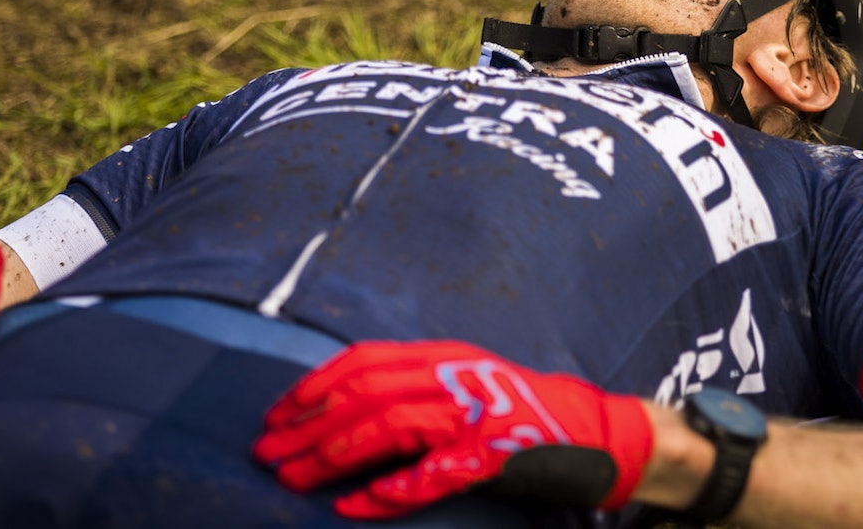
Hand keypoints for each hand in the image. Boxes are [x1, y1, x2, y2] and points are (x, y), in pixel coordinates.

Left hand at [253, 340, 653, 518]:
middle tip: (265, 452)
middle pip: (363, 393)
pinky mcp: (493, 457)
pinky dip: (390, 491)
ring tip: (294, 479)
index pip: (362, 361)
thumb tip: (347, 406)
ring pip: (388, 425)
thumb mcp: (465, 382)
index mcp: (442, 356)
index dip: (312, 386)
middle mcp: (454, 376)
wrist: (598, 432)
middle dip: (307, 425)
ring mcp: (474, 415)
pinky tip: (356, 507)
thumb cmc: (522, 411)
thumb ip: (415, 386)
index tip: (276, 413)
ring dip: (333, 455)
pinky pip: (432, 474)